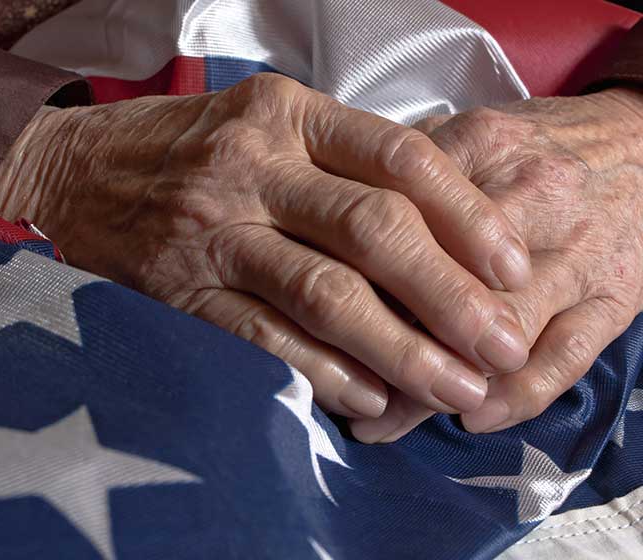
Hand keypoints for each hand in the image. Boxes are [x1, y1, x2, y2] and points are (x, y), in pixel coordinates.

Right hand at [0, 74, 530, 419]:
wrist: (73, 168)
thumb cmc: (181, 144)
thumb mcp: (265, 121)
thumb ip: (342, 159)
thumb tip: (435, 222)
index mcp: (287, 115)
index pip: (399, 157)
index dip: (466, 216)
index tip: (511, 267)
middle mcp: (254, 167)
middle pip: (373, 230)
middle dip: (449, 295)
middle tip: (499, 346)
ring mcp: (214, 230)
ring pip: (325, 293)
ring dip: (399, 348)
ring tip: (452, 388)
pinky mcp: (182, 288)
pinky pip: (265, 337)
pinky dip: (324, 373)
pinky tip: (369, 399)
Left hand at [350, 88, 642, 441]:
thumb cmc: (538, 148)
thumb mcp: (471, 133)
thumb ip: (405, 169)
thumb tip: (333, 215)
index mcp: (481, 148)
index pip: (400, 223)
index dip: (348, 280)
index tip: (305, 322)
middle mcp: (530, 198)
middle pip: (444, 286)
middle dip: (383, 347)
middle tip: (334, 391)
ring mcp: (577, 254)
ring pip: (498, 332)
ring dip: (435, 389)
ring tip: (383, 424)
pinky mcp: (615, 298)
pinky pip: (567, 359)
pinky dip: (518, 398)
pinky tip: (470, 419)